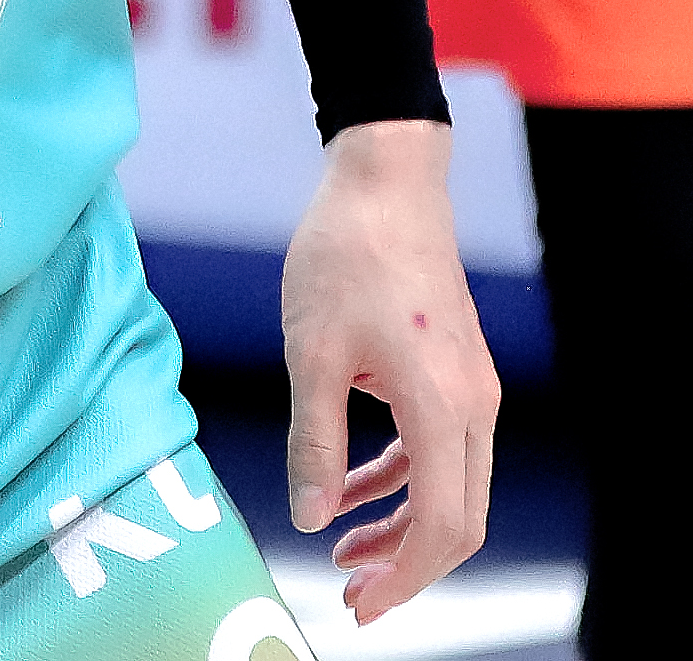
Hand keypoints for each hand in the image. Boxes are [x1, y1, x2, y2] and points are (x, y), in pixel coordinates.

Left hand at [280, 119, 499, 623]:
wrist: (384, 177)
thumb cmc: (344, 254)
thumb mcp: (312, 352)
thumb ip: (315, 442)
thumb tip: (310, 518)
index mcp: (442, 406)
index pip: (442, 526)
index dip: (405, 578)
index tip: (360, 605)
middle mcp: (472, 404)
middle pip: (458, 518)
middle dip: (406, 565)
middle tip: (349, 592)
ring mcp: (470, 385)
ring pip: (451, 485)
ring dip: (400, 523)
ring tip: (341, 548)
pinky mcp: (455, 366)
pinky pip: (437, 445)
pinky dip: (399, 475)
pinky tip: (349, 483)